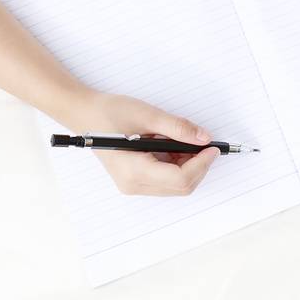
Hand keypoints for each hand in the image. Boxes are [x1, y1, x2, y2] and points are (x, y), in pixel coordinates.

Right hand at [65, 90, 218, 196]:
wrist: (86, 115)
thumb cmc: (111, 113)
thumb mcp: (148, 115)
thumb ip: (178, 128)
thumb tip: (204, 138)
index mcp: (135, 171)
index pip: (179, 178)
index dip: (201, 164)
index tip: (212, 147)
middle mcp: (134, 184)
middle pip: (180, 186)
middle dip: (198, 166)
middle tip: (205, 143)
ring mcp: (133, 185)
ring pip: (174, 186)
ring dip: (189, 166)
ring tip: (186, 141)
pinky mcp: (135, 180)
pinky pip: (165, 180)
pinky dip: (178, 165)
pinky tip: (175, 147)